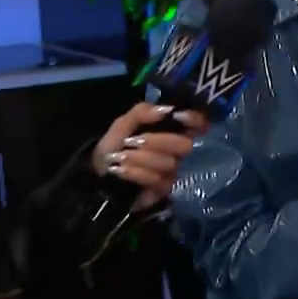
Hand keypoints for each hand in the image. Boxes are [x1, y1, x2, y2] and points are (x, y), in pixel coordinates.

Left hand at [92, 102, 207, 210]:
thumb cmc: (114, 145)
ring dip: (139, 158)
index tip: (177, 116)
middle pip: (185, 145)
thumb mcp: (123, 124)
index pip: (198, 123)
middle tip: (131, 141)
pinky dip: (135, 172)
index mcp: (170, 130)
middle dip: (157, 142)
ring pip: (168, 163)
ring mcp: (172, 171)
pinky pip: (156, 179)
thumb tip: (166, 109)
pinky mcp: (163, 189)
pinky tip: (120, 170)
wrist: (99, 174)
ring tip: (119, 157)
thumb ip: (142, 112)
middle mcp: (176, 150)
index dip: (195, 119)